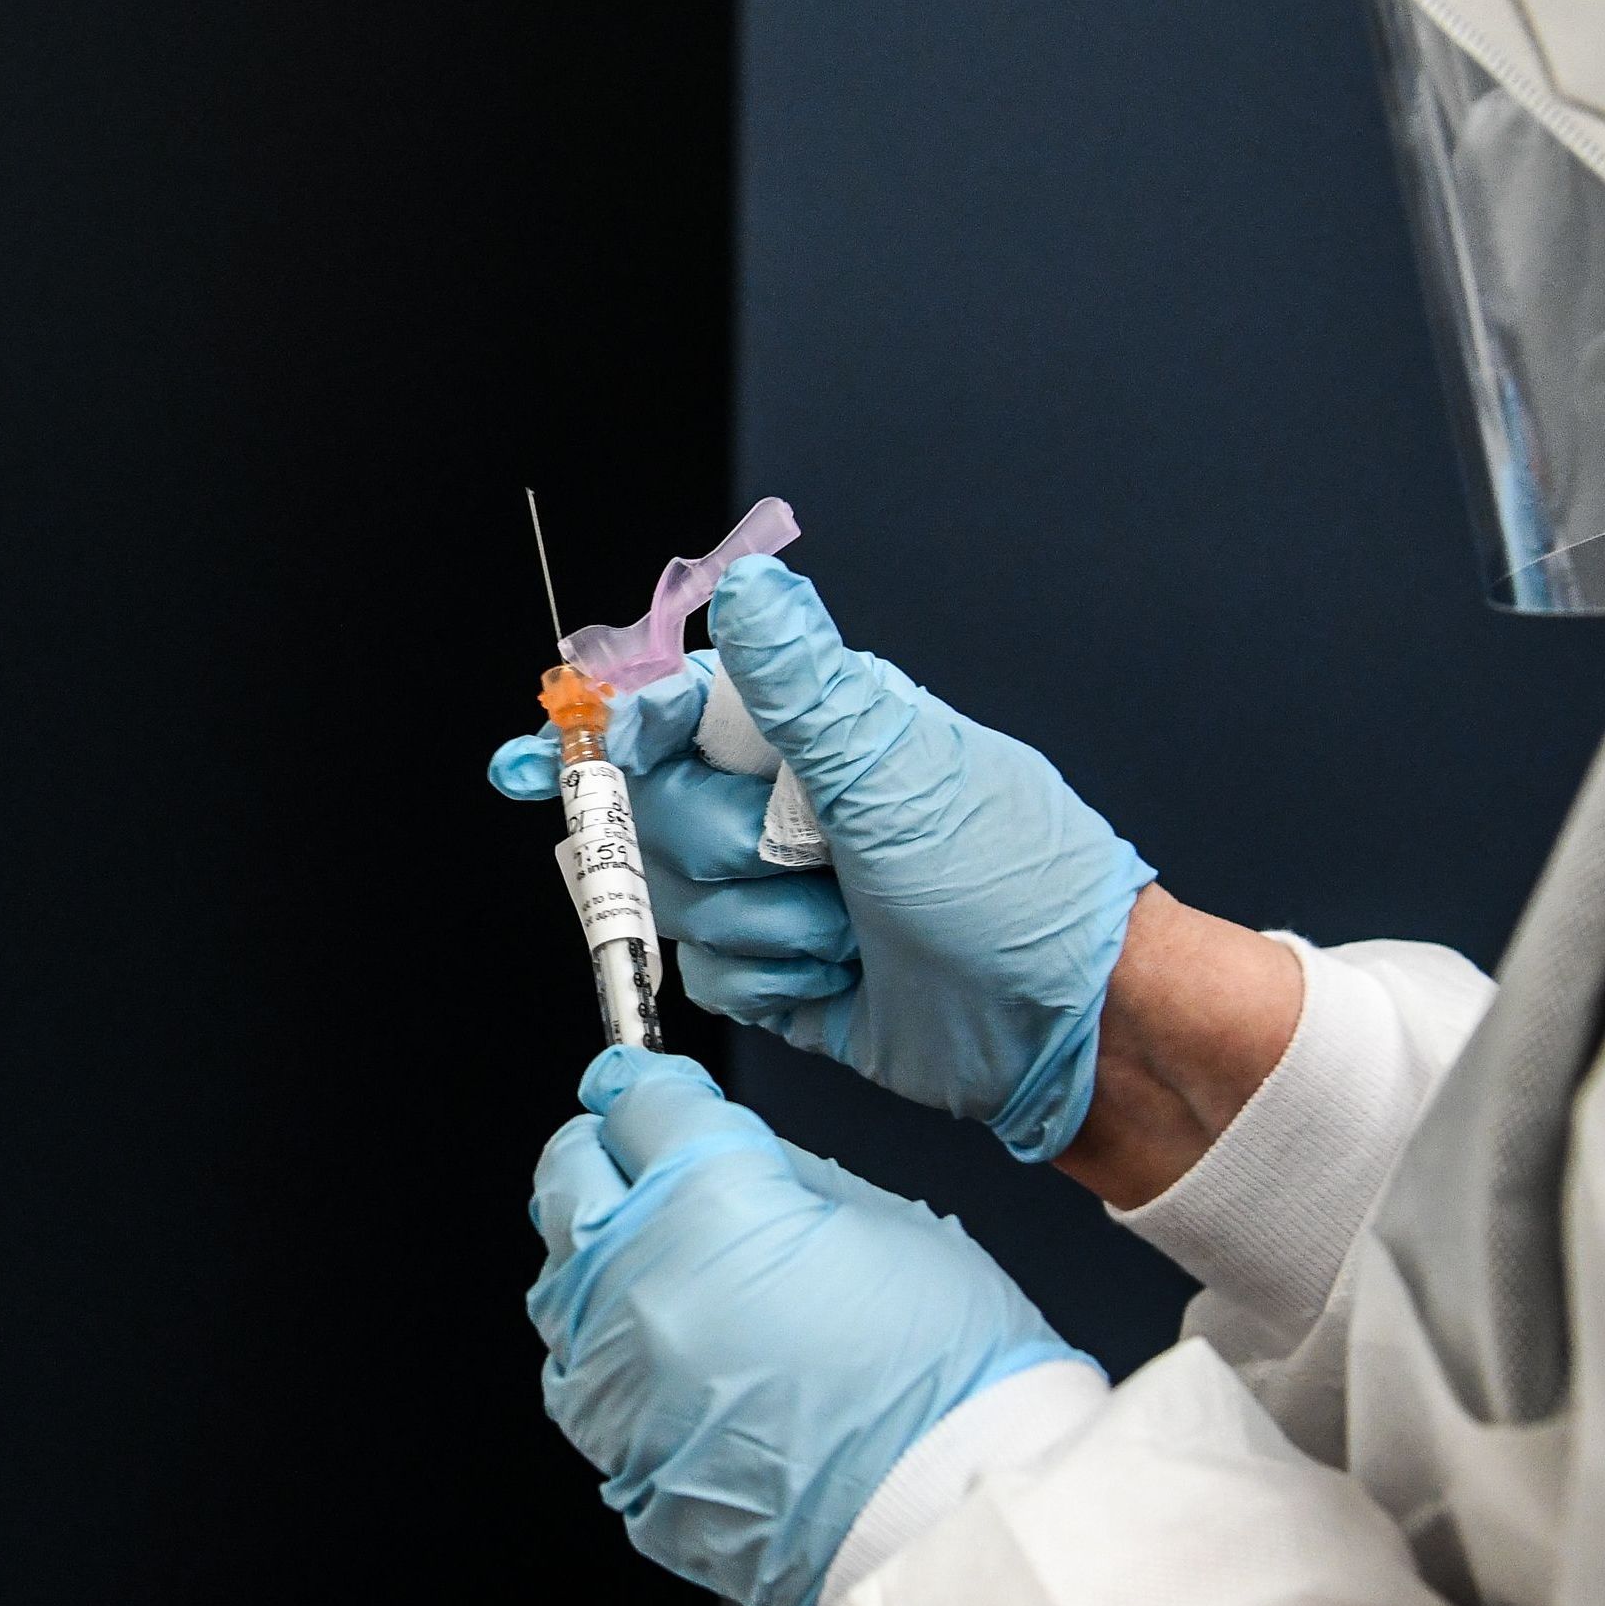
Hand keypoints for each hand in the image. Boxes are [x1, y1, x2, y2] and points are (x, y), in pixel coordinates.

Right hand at [492, 560, 1156, 1160]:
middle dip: (716, 852)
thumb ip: (802, 685)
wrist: (1068, 1022)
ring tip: (845, 929)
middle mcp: (788, 799)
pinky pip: (710, 973)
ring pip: (675, 898)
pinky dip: (770, 982)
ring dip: (758, 926)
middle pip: (654, 811)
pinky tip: (835, 979)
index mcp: (814, 728)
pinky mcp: (782, 968)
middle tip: (800, 864)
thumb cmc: (1013, 883)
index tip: (537, 761)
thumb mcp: (900, 772)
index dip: (603, 729)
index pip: (672, 707)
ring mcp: (781, 886)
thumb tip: (747, 583)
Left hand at [527, 1048, 1086, 1605]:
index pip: (642, 1103)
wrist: (953, 1521)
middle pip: (569, 1176)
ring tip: (665, 1257)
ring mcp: (616, 1383)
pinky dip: (610, 1349)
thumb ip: (786, 1172)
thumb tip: (729, 1149)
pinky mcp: (618, 1461)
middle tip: (645, 1151)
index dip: (654, 1085)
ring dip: (599, 1251)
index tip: (657, 1086)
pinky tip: (670, 1352)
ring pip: (557, 1280)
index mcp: (709, 1202)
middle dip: (604, 1149)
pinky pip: (580, 1378)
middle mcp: (637, 1283)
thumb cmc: (945, 1373)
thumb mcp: (885, 1220)